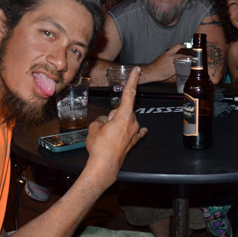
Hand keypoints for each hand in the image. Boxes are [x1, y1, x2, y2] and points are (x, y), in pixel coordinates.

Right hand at [85, 67, 146, 186]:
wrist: (104, 166)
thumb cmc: (99, 147)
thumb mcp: (94, 127)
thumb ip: (102, 119)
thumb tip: (106, 120)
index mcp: (123, 116)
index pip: (129, 93)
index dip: (132, 80)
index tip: (137, 70)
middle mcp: (132, 122)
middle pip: (123, 110)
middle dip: (114, 113)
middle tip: (104, 125)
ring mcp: (135, 132)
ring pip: (127, 120)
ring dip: (118, 123)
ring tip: (108, 136)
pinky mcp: (134, 141)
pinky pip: (137, 131)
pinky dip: (136, 130)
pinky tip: (142, 130)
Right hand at [140, 43, 184, 83]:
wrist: (152, 71)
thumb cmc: (155, 65)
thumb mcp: (162, 57)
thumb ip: (168, 56)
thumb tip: (173, 57)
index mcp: (168, 53)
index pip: (178, 46)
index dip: (183, 46)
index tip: (185, 47)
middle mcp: (171, 57)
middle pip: (183, 55)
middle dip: (187, 57)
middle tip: (189, 58)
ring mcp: (173, 63)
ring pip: (184, 62)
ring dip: (186, 63)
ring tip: (187, 64)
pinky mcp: (174, 70)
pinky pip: (181, 69)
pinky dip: (183, 69)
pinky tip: (183, 70)